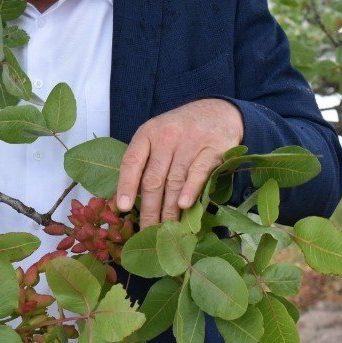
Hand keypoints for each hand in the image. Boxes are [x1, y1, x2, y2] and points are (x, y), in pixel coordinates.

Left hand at [114, 98, 242, 227]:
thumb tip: (126, 199)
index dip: (126, 185)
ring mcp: (191, 141)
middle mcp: (167, 136)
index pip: (132, 161)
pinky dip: (191, 190)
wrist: (219, 110)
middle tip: (147, 231)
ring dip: (170, 208)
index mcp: (147, 133)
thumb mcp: (158, 137)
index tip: (122, 208)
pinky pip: (199, 172)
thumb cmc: (181, 131)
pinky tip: (185, 206)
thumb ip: (144, 162)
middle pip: (154, 178)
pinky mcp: (214, 147)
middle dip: (149, 209)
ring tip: (166, 229)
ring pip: (175, 180)